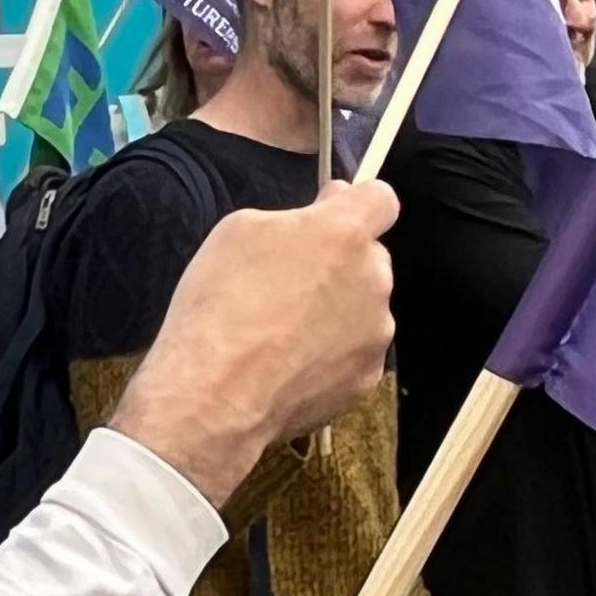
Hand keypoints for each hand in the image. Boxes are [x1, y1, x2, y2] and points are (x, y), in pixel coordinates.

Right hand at [111, 181, 400, 507]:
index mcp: (345, 234)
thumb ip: (296, 215)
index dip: (354, 203)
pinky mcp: (366, 378)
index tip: (327, 214)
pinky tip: (289, 363)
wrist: (214, 396)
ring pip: (363, 307)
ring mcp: (375, 334)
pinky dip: (330, 353)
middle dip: (339, 262)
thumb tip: (328, 209)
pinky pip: (354, 352)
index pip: (381, 199)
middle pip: (370, 258)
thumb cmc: (220, 306)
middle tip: (287, 281)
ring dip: (336, 309)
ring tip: (282, 331)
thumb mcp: (239, 231)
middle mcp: (374, 281)